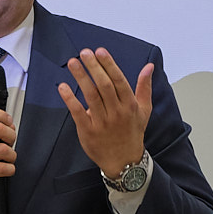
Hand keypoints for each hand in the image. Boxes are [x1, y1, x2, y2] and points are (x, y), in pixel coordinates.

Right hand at [0, 107, 15, 213]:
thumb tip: (7, 126)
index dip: (2, 116)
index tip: (8, 122)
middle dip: (11, 135)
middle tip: (10, 142)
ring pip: (2, 149)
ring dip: (11, 154)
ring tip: (8, 158)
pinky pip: (1, 168)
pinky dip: (9, 169)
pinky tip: (6, 169)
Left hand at [59, 47, 151, 177]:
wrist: (124, 162)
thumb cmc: (132, 133)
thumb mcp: (144, 110)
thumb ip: (144, 87)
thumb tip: (149, 67)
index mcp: (129, 105)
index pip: (119, 80)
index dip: (109, 65)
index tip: (100, 51)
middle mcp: (116, 112)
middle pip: (104, 85)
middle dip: (93, 67)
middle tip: (84, 53)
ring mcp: (102, 122)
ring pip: (90, 96)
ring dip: (81, 78)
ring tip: (73, 63)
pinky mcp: (88, 131)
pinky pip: (78, 112)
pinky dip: (70, 99)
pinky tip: (63, 87)